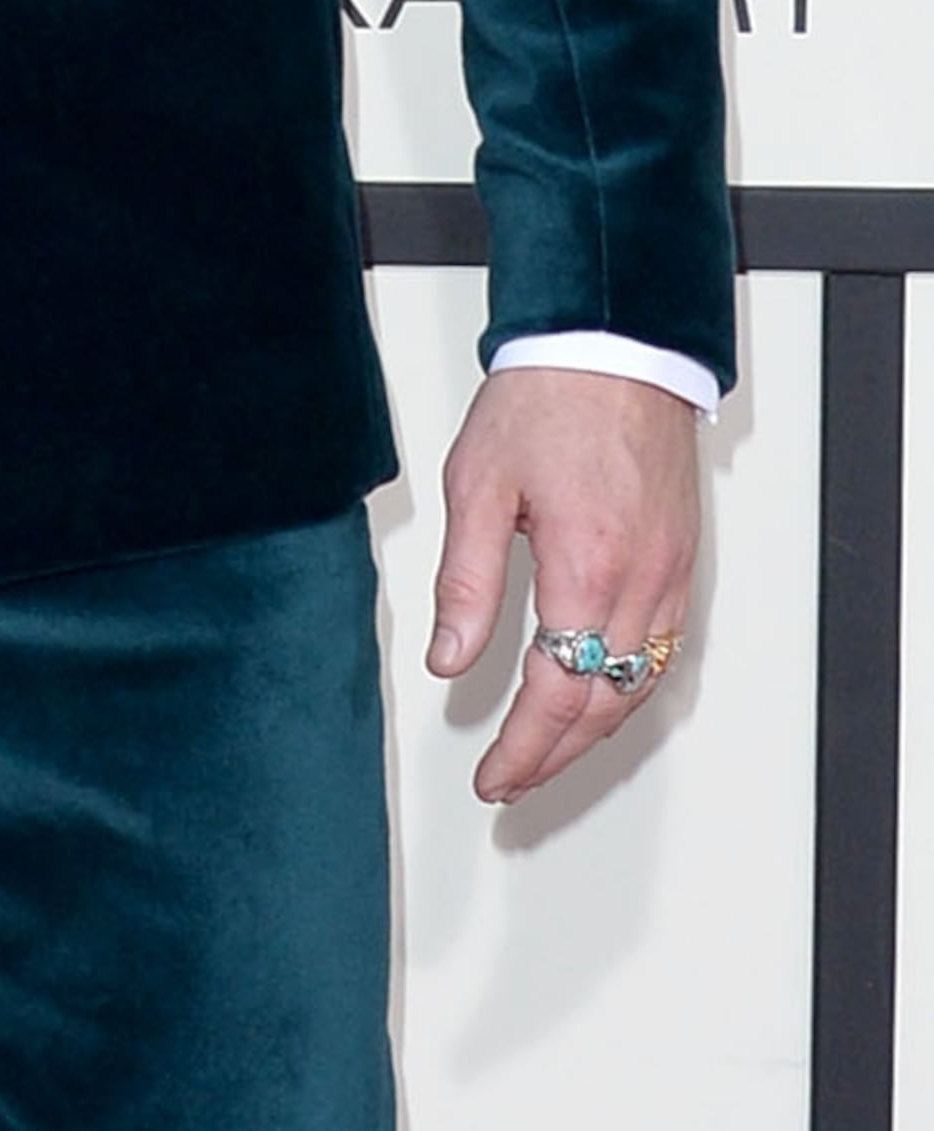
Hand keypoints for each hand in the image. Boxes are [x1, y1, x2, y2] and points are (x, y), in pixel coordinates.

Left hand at [426, 372, 700, 808]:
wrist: (615, 346)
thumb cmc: (548, 401)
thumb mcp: (478, 488)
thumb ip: (466, 584)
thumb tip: (450, 660)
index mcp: (586, 567)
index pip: (555, 693)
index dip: (522, 749)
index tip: (492, 777)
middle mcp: (641, 579)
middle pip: (603, 705)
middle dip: (554, 757)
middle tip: (510, 784)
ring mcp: (670, 571)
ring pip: (641, 685)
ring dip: (594, 733)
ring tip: (546, 757)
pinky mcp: (680, 558)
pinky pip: (662, 650)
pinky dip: (629, 691)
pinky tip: (598, 702)